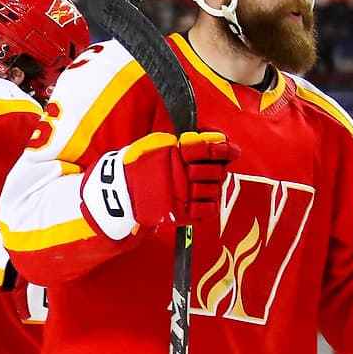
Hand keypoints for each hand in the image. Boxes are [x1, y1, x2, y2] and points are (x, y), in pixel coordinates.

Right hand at [80, 130, 238, 240]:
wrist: (119, 191)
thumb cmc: (140, 164)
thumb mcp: (159, 143)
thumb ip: (185, 141)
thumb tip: (214, 139)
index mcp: (176, 155)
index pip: (210, 150)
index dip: (226, 150)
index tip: (233, 151)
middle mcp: (180, 175)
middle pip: (216, 172)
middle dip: (220, 170)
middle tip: (218, 170)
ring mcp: (180, 196)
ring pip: (214, 192)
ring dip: (214, 188)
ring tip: (207, 186)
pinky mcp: (178, 214)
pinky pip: (207, 211)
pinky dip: (209, 205)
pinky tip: (204, 200)